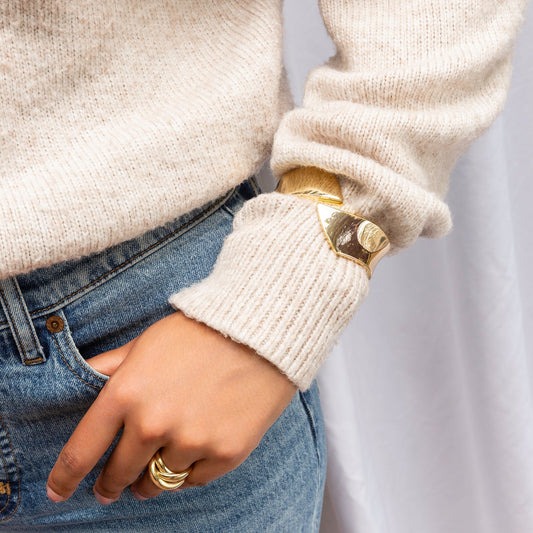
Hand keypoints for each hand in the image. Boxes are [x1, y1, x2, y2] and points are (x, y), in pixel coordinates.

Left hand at [46, 311, 296, 503]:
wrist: (260, 330)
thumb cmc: (200, 331)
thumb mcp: (147, 341)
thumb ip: (111, 366)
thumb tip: (82, 377)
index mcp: (127, 393)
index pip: (82, 451)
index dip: (65, 477)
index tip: (59, 492)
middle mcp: (154, 424)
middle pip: (119, 474)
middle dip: (111, 484)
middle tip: (112, 486)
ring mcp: (191, 441)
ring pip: (158, 481)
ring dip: (153, 478)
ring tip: (157, 467)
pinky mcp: (226, 453)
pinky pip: (195, 479)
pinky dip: (190, 470)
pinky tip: (193, 452)